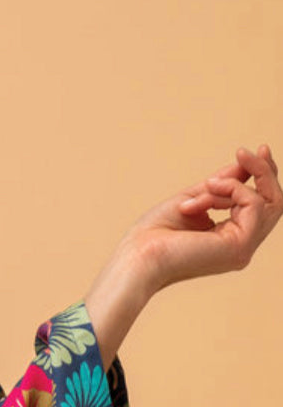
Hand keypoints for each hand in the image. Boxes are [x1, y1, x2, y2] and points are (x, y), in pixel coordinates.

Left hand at [83, 143, 278, 370]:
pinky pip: (252, 203)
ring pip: (268, 201)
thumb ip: (222, 184)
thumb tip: (244, 164)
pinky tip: (205, 194)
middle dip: (262, 171)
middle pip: (273, 202)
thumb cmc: (153, 234)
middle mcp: (242, 245)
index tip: (256, 150)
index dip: (263, 175)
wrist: (138, 256)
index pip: (260, 204)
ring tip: (206, 185)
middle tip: (243, 152)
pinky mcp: (240, 246)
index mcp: (230, 237)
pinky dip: (230, 189)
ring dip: (234, 182)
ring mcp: (244, 248)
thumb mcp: (194, 198)